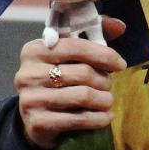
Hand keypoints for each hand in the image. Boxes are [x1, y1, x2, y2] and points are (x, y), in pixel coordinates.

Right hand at [16, 16, 127, 149]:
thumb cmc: (57, 81)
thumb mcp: (70, 56)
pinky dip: (99, 118)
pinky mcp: (37, 122)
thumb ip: (94, 35)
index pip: (76, 47)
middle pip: (83, 73)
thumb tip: (120, 26)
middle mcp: (27, 73)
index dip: (104, 55)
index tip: (121, 64)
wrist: (36, 119)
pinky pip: (79, 119)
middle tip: (109, 86)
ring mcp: (30, 99)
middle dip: (104, 80)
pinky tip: (106, 117)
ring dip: (104, 100)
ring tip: (108, 101)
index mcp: (34, 50)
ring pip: (83, 96)